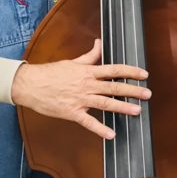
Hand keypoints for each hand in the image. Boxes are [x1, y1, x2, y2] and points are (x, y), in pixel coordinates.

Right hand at [11, 39, 150, 139]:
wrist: (29, 84)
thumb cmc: (50, 73)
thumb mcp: (72, 62)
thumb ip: (90, 55)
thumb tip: (99, 43)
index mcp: (87, 72)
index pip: (114, 70)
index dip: (131, 72)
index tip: (144, 74)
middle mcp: (86, 85)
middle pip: (114, 87)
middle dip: (132, 91)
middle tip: (147, 94)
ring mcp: (79, 99)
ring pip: (105, 103)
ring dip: (122, 107)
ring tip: (137, 111)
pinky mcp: (71, 112)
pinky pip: (88, 122)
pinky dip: (100, 129)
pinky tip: (111, 134)